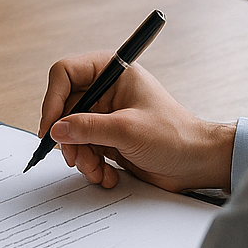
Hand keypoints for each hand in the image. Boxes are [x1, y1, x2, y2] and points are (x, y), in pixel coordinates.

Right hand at [38, 52, 235, 192]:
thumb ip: (88, 127)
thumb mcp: (128, 130)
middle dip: (68, 137)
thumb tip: (57, 129)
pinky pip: (84, 148)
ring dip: (80, 156)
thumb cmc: (175, 136)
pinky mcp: (109, 137)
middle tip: (74, 157)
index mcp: (114, 72)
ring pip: (72, 132)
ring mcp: (107, 115)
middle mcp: (107, 90)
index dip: (53, 99)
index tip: (50, 126)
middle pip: (65, 108)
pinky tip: (107, 176)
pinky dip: (90, 164)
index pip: (66, 73)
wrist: (197, 163)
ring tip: (97, 171)